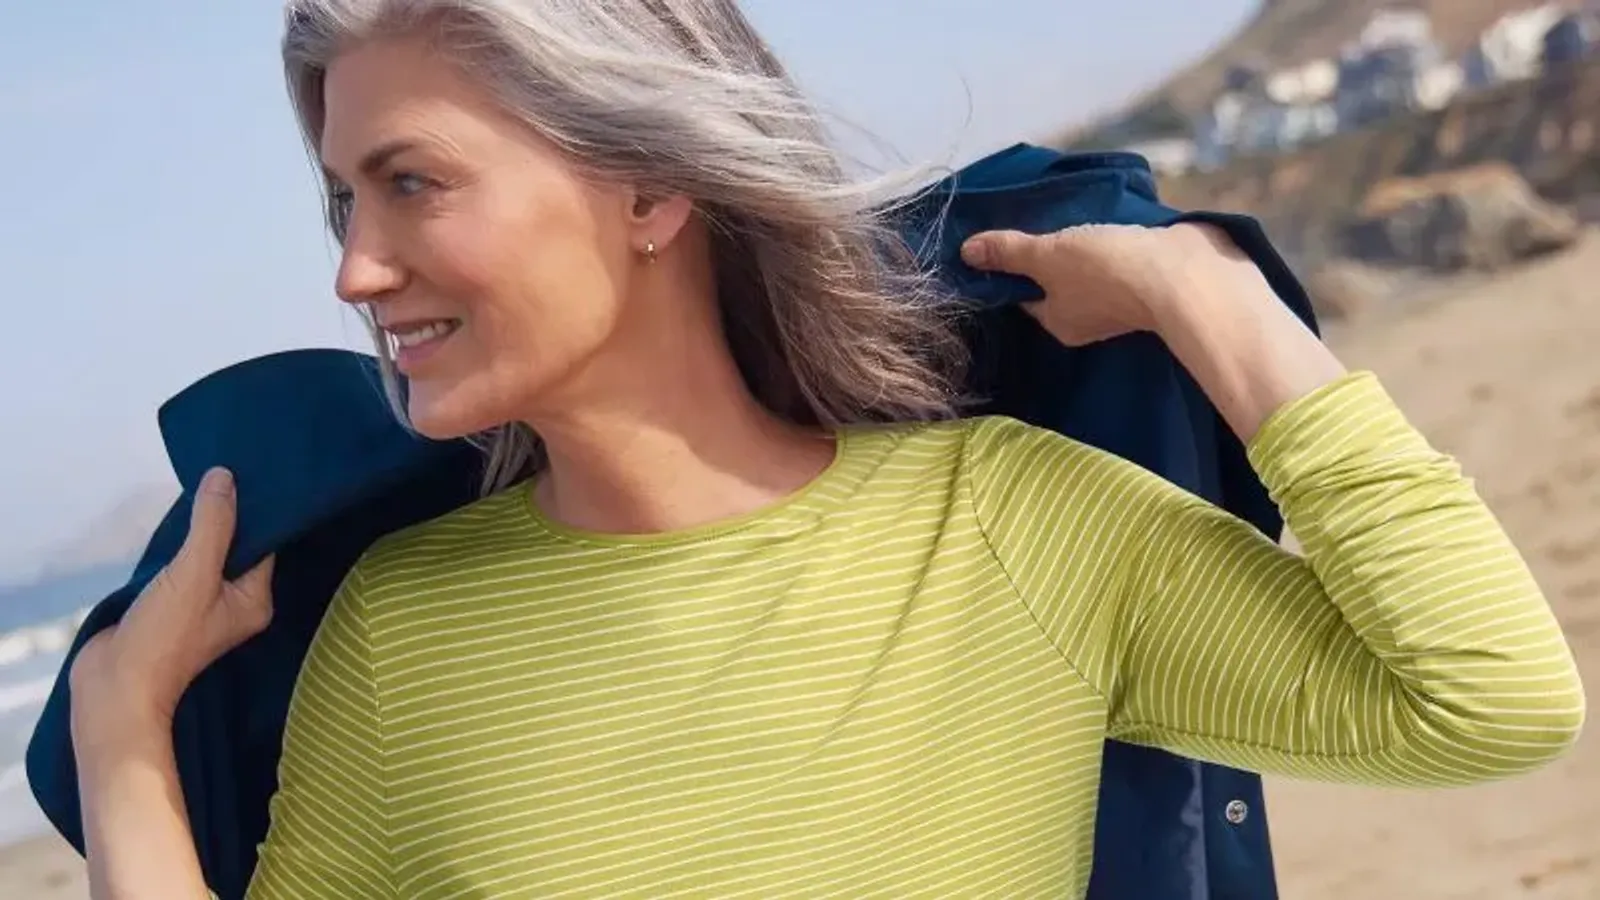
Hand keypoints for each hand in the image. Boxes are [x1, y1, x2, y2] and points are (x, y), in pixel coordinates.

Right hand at [70, 468, 273, 741]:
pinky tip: (170, 523)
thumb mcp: (194, 572)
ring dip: (197, 531)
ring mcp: (201, 606)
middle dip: (225, 517)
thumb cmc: (166, 635)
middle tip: (218, 472)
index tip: (247, 474)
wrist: (114, 686)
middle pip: (235, 549)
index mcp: (254, 600)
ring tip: (194, 488)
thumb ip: (212, 525)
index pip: (265, 545)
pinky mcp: (169, 607)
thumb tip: (225, 477)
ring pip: (205, 557)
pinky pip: (180, 568)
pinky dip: (176, 548)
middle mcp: (234, 603)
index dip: (255, 512)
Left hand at [959, 222, 1264, 346]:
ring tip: (1078, 209)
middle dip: (1054, 252)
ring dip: (1087, 243)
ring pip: (1092, 270)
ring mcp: (1122, 302)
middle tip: (1044, 214)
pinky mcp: (1150, 280)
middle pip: (1058, 281)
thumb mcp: (1047, 255)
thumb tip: (966, 251)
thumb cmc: (1106, 270)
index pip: (1026, 292)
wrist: (1186, 274)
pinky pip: (1123, 259)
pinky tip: (1114, 217)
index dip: (1017, 264)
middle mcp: (1087, 319)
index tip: (1012, 233)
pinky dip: (1116, 241)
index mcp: (1058, 322)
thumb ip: (1009, 252)